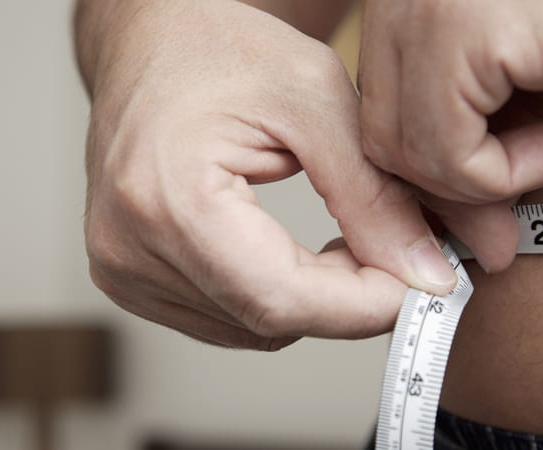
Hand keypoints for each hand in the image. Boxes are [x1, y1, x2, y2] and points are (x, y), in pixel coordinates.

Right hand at [79, 1, 457, 349]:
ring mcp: (122, 267)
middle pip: (268, 321)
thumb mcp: (315, 100)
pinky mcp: (128, 275)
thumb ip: (372, 195)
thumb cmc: (221, 49)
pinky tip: (289, 254)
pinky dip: (272, 296)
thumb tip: (421, 273)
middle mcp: (128, 247)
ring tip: (337, 242)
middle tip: (388, 248)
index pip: (281, 300)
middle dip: (345, 299)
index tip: (419, 282)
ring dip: (310, 299)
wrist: (151, 42)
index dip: (364, 305)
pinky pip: (222, 318)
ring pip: (249, 329)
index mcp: (171, 198)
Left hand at [359, 0, 542, 269]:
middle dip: (441, 197)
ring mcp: (419, 9)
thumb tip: (461, 235)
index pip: (374, 115)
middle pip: (375, 134)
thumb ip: (475, 151)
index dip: (423, 177)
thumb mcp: (530, 102)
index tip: (475, 223)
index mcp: (408, 5)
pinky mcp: (456, 32)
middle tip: (500, 235)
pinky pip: (441, 152)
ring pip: (397, 151)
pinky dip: (497, 178)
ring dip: (478, 186)